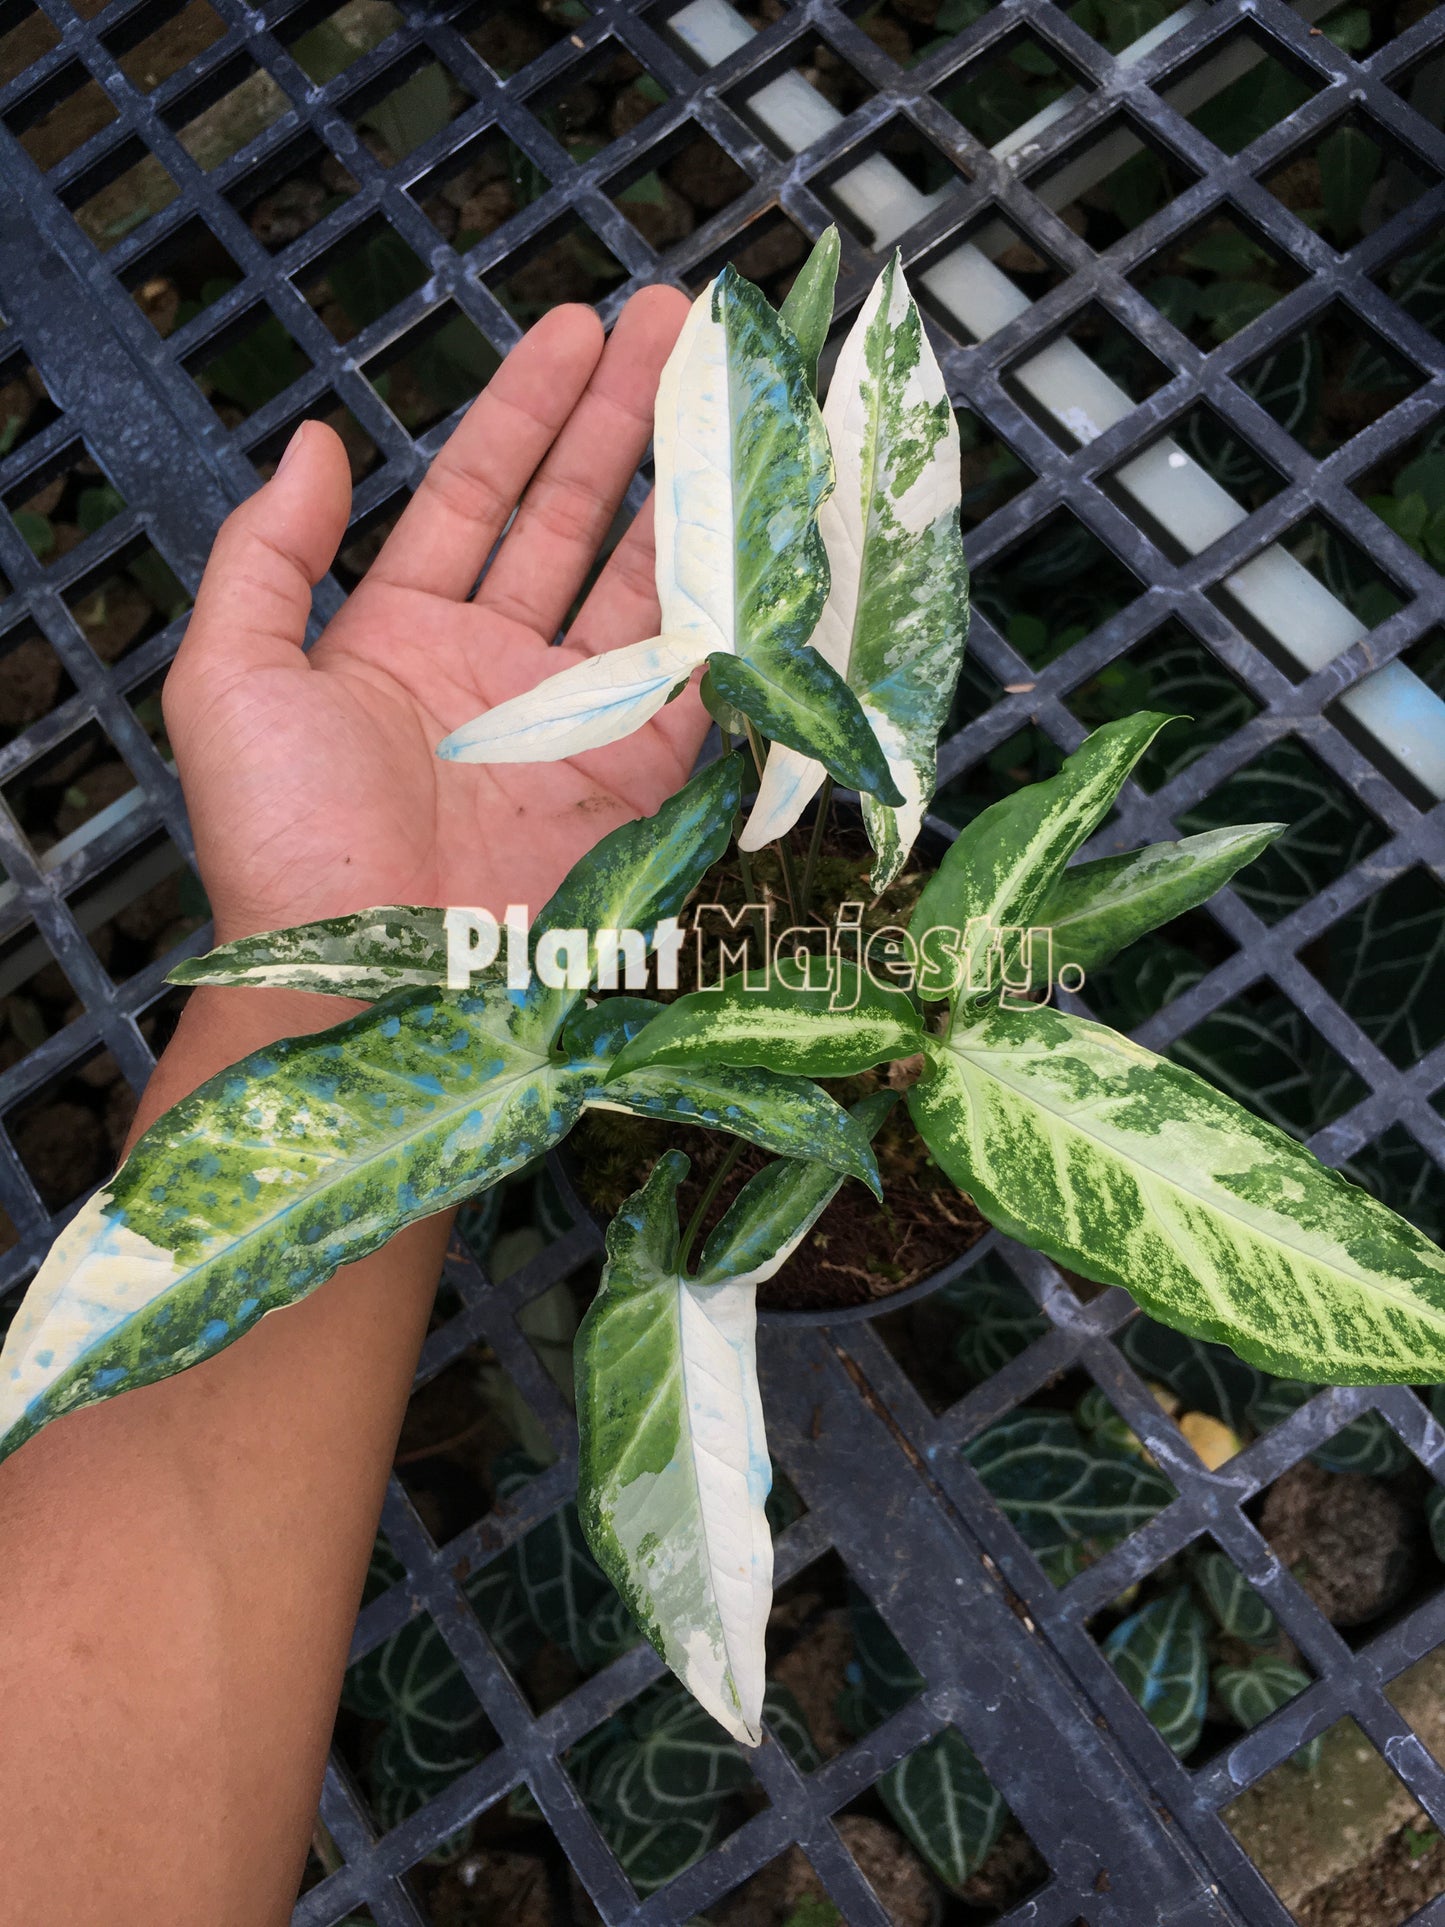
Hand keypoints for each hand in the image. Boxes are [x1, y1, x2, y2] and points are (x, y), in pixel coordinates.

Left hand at [165, 286, 704, 943]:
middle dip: (620, 418)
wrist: (362, 978)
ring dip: (684, 487)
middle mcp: (495, 671)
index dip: (524, 410)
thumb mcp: (232, 678)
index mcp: (400, 638)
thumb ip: (267, 554)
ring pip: (641, 580)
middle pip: (571, 518)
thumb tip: (316, 442)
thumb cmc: (286, 840)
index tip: (576, 328)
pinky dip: (730, 605)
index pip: (476, 496)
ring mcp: (572, 723)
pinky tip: (757, 524)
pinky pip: (693, 677)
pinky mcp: (636, 781)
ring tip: (729, 390)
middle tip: (675, 323)